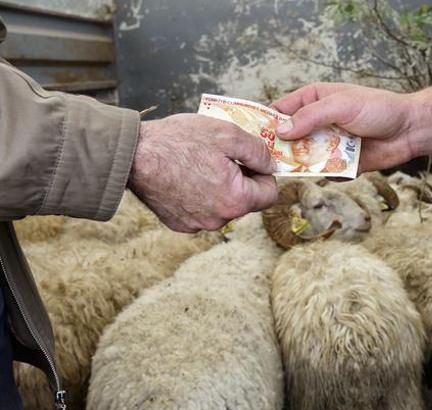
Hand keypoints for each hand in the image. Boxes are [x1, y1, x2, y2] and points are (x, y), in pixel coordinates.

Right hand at [127, 114, 277, 232]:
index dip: (264, 174)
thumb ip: (258, 151)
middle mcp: (218, 220)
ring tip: (200, 164)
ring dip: (220, 188)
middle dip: (241, 180)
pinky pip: (201, 211)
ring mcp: (197, 225)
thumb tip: (272, 164)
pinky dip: (199, 196)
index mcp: (236, 200)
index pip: (270, 194)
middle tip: (223, 157)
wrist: (131, 155)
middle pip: (246, 201)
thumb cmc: (178, 141)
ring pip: (223, 206)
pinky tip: (185, 176)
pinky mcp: (179, 224)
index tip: (250, 160)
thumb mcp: (227, 134)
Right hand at [273, 83, 416, 171]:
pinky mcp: (340, 164)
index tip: (252, 138)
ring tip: (307, 167)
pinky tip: (341, 170)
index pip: (280, 111)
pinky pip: (325, 173)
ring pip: (304, 159)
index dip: (265, 123)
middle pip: (288, 139)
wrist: (409, 130)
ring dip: (305, 165)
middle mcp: (317, 123)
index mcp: (313, 100)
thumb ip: (311, 116)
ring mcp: (327, 144)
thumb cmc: (378, 109)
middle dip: (281, 150)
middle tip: (273, 162)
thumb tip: (282, 130)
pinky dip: (329, 174)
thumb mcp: (341, 105)